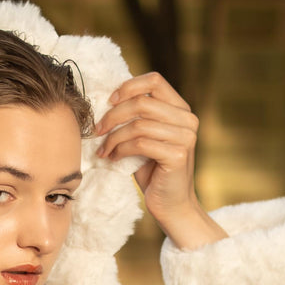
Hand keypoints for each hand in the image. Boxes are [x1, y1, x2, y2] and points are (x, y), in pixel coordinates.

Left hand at [94, 73, 226, 249]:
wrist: (171, 204)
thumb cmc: (154, 170)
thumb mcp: (145, 136)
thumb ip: (136, 116)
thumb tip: (108, 96)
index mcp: (181, 108)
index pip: (154, 80)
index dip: (128, 87)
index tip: (109, 102)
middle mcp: (187, 119)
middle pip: (142, 102)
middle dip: (113, 116)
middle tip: (97, 130)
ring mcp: (186, 137)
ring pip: (139, 124)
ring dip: (114, 137)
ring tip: (104, 149)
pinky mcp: (178, 155)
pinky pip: (140, 144)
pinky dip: (121, 150)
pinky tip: (113, 158)